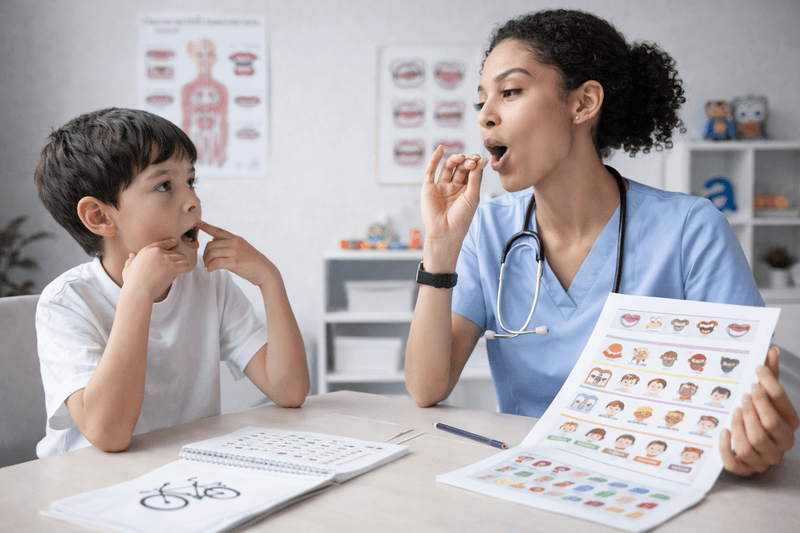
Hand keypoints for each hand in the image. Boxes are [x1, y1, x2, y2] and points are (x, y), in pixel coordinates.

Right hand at [122, 238, 192, 301]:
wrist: (138, 292)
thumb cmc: (132, 284)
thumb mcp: (127, 269)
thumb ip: (130, 261)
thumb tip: (132, 254)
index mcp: (147, 250)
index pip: (163, 243)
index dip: (171, 243)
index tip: (175, 244)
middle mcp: (157, 252)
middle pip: (174, 252)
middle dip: (175, 259)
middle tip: (173, 268)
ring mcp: (165, 259)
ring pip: (181, 257)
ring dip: (181, 263)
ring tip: (178, 270)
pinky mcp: (172, 267)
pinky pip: (185, 264)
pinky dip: (186, 267)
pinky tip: (183, 271)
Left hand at [201, 221, 273, 286]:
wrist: (265, 271)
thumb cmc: (253, 262)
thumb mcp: (242, 248)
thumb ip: (228, 243)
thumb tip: (213, 238)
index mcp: (236, 238)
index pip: (218, 231)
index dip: (207, 226)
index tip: (198, 223)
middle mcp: (235, 242)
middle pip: (210, 245)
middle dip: (205, 254)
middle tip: (207, 262)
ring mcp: (235, 252)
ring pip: (211, 254)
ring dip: (207, 261)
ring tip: (209, 267)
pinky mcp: (234, 262)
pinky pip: (215, 263)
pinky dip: (210, 267)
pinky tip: (211, 270)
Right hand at [421, 146, 487, 267]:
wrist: (446, 233)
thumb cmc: (461, 219)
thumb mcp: (472, 196)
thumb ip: (476, 177)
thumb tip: (482, 159)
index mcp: (466, 190)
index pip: (471, 171)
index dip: (474, 164)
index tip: (479, 160)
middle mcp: (453, 187)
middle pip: (460, 168)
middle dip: (466, 162)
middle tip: (471, 161)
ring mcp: (440, 187)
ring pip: (447, 167)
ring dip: (454, 160)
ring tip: (461, 157)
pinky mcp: (428, 188)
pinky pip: (430, 171)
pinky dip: (435, 159)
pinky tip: (441, 149)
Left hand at [720, 346, 799, 474]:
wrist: (756, 447)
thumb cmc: (762, 416)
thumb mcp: (768, 396)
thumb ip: (770, 375)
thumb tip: (771, 350)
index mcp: (791, 423)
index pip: (782, 402)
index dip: (769, 384)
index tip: (756, 371)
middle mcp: (782, 443)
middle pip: (769, 424)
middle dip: (754, 406)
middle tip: (743, 394)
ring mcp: (765, 459)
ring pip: (751, 444)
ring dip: (740, 424)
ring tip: (735, 410)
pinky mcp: (746, 470)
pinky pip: (734, 463)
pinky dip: (726, 447)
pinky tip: (723, 431)